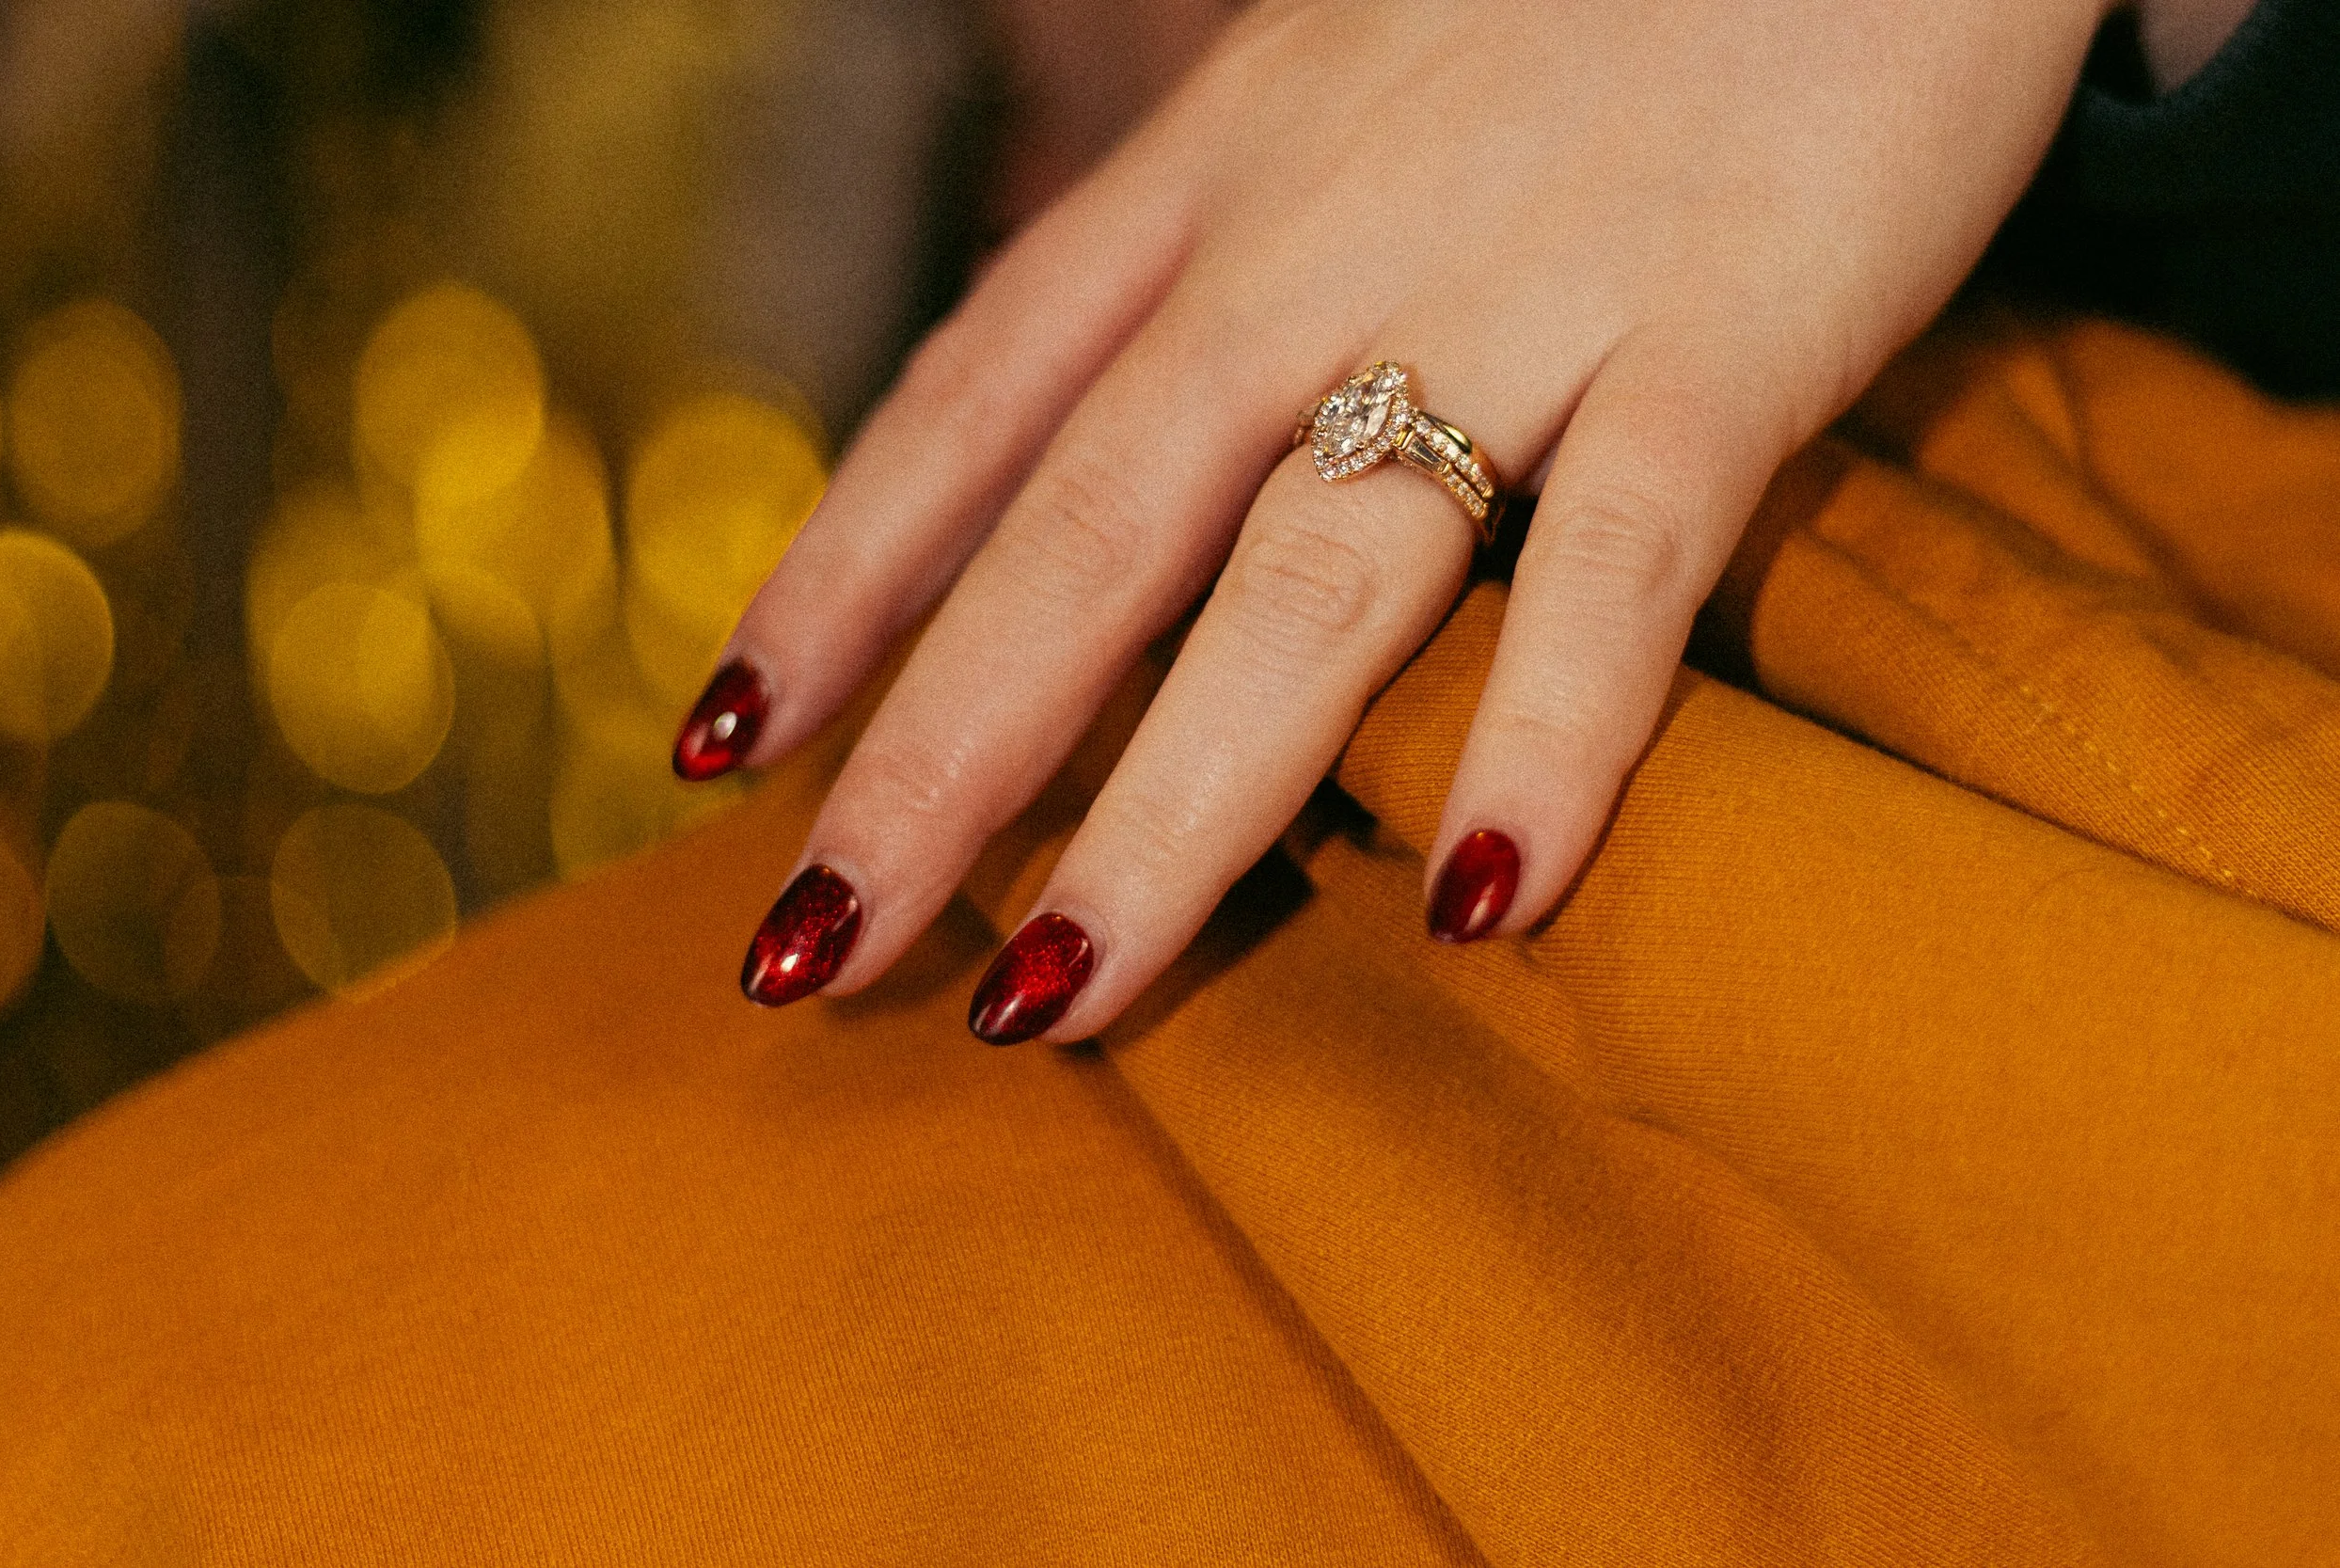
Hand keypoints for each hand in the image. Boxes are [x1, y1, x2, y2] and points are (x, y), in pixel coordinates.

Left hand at [679, 0, 2109, 1040]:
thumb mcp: (1341, 88)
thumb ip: (1230, 248)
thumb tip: (1125, 445)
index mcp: (1216, 173)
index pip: (975, 399)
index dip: (838, 582)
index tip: (725, 747)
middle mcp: (1322, 235)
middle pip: (1088, 525)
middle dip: (935, 754)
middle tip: (805, 950)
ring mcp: (1523, 278)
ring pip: (1311, 571)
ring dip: (1173, 802)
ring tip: (1058, 996)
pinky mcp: (1736, 315)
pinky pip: (1626, 549)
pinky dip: (1552, 726)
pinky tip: (1483, 908)